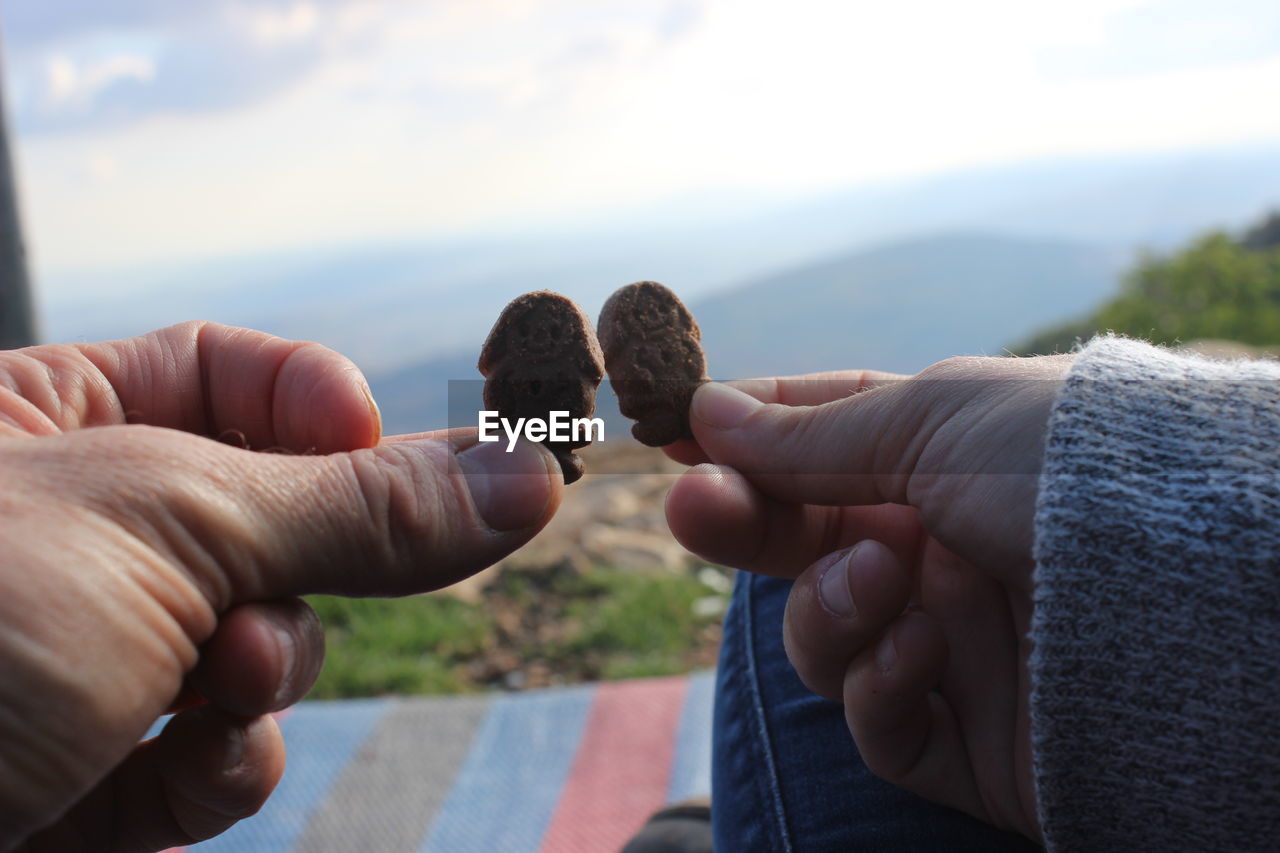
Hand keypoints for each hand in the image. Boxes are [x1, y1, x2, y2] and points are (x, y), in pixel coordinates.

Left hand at [0, 322, 560, 851]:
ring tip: (207, 685)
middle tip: (274, 596)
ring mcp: (82, 665)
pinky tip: (183, 767)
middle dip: (295, 569)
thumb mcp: (166, 525)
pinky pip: (214, 756)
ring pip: (257, 648)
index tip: (381, 449)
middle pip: (268, 523)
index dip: (319, 408)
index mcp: (43, 423)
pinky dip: (224, 766)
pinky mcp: (88, 781)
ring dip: (263, 673)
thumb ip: (360, 505)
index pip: (229, 377)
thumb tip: (525, 477)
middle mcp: (65, 540)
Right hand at [664, 355, 1071, 842]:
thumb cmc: (1067, 463)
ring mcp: (951, 642)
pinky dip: (879, 679)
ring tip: (884, 575)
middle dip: (743, 524)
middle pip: (802, 542)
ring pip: (825, 636)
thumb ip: (811, 434)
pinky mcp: (965, 736)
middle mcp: (942, 549)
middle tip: (691, 510)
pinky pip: (875, 718)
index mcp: (946, 461)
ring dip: (830, 604)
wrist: (1188, 585)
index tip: (675, 435)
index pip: (822, 445)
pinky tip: (924, 646)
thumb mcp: (932, 417)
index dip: (746, 440)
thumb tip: (707, 414)